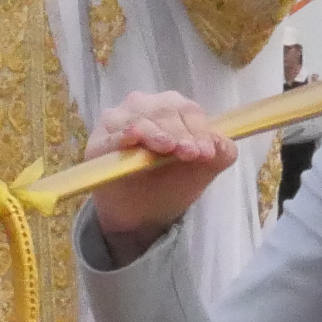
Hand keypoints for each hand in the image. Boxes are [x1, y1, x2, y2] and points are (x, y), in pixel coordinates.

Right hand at [83, 92, 238, 256]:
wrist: (140, 215)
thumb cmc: (170, 184)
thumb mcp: (201, 171)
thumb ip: (219, 155)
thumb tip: (222, 142)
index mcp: (171, 109)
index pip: (187, 110)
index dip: (199, 129)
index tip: (207, 153)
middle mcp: (144, 107)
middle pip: (165, 110)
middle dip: (181, 132)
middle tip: (192, 154)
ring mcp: (119, 120)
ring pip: (140, 118)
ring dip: (156, 132)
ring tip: (169, 148)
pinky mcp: (99, 140)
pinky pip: (112, 134)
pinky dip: (122, 135)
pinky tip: (132, 138)